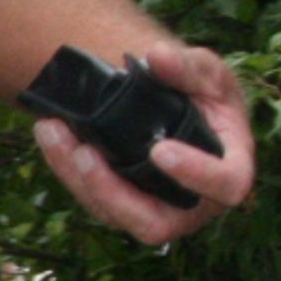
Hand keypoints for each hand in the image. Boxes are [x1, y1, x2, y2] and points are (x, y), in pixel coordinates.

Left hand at [32, 37, 253, 245]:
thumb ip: (188, 65)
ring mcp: (153, 208)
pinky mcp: (119, 204)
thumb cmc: (201, 93)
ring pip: (112, 213)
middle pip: (156, 224)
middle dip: (113, 192)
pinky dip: (65, 167)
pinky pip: (90, 198)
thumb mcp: (206, 72)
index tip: (160, 150)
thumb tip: (158, 56)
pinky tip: (51, 133)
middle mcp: (193, 202)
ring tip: (53, 130)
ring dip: (76, 177)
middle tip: (84, 152)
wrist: (170, 102)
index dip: (196, 175)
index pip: (226, 185)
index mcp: (229, 169)